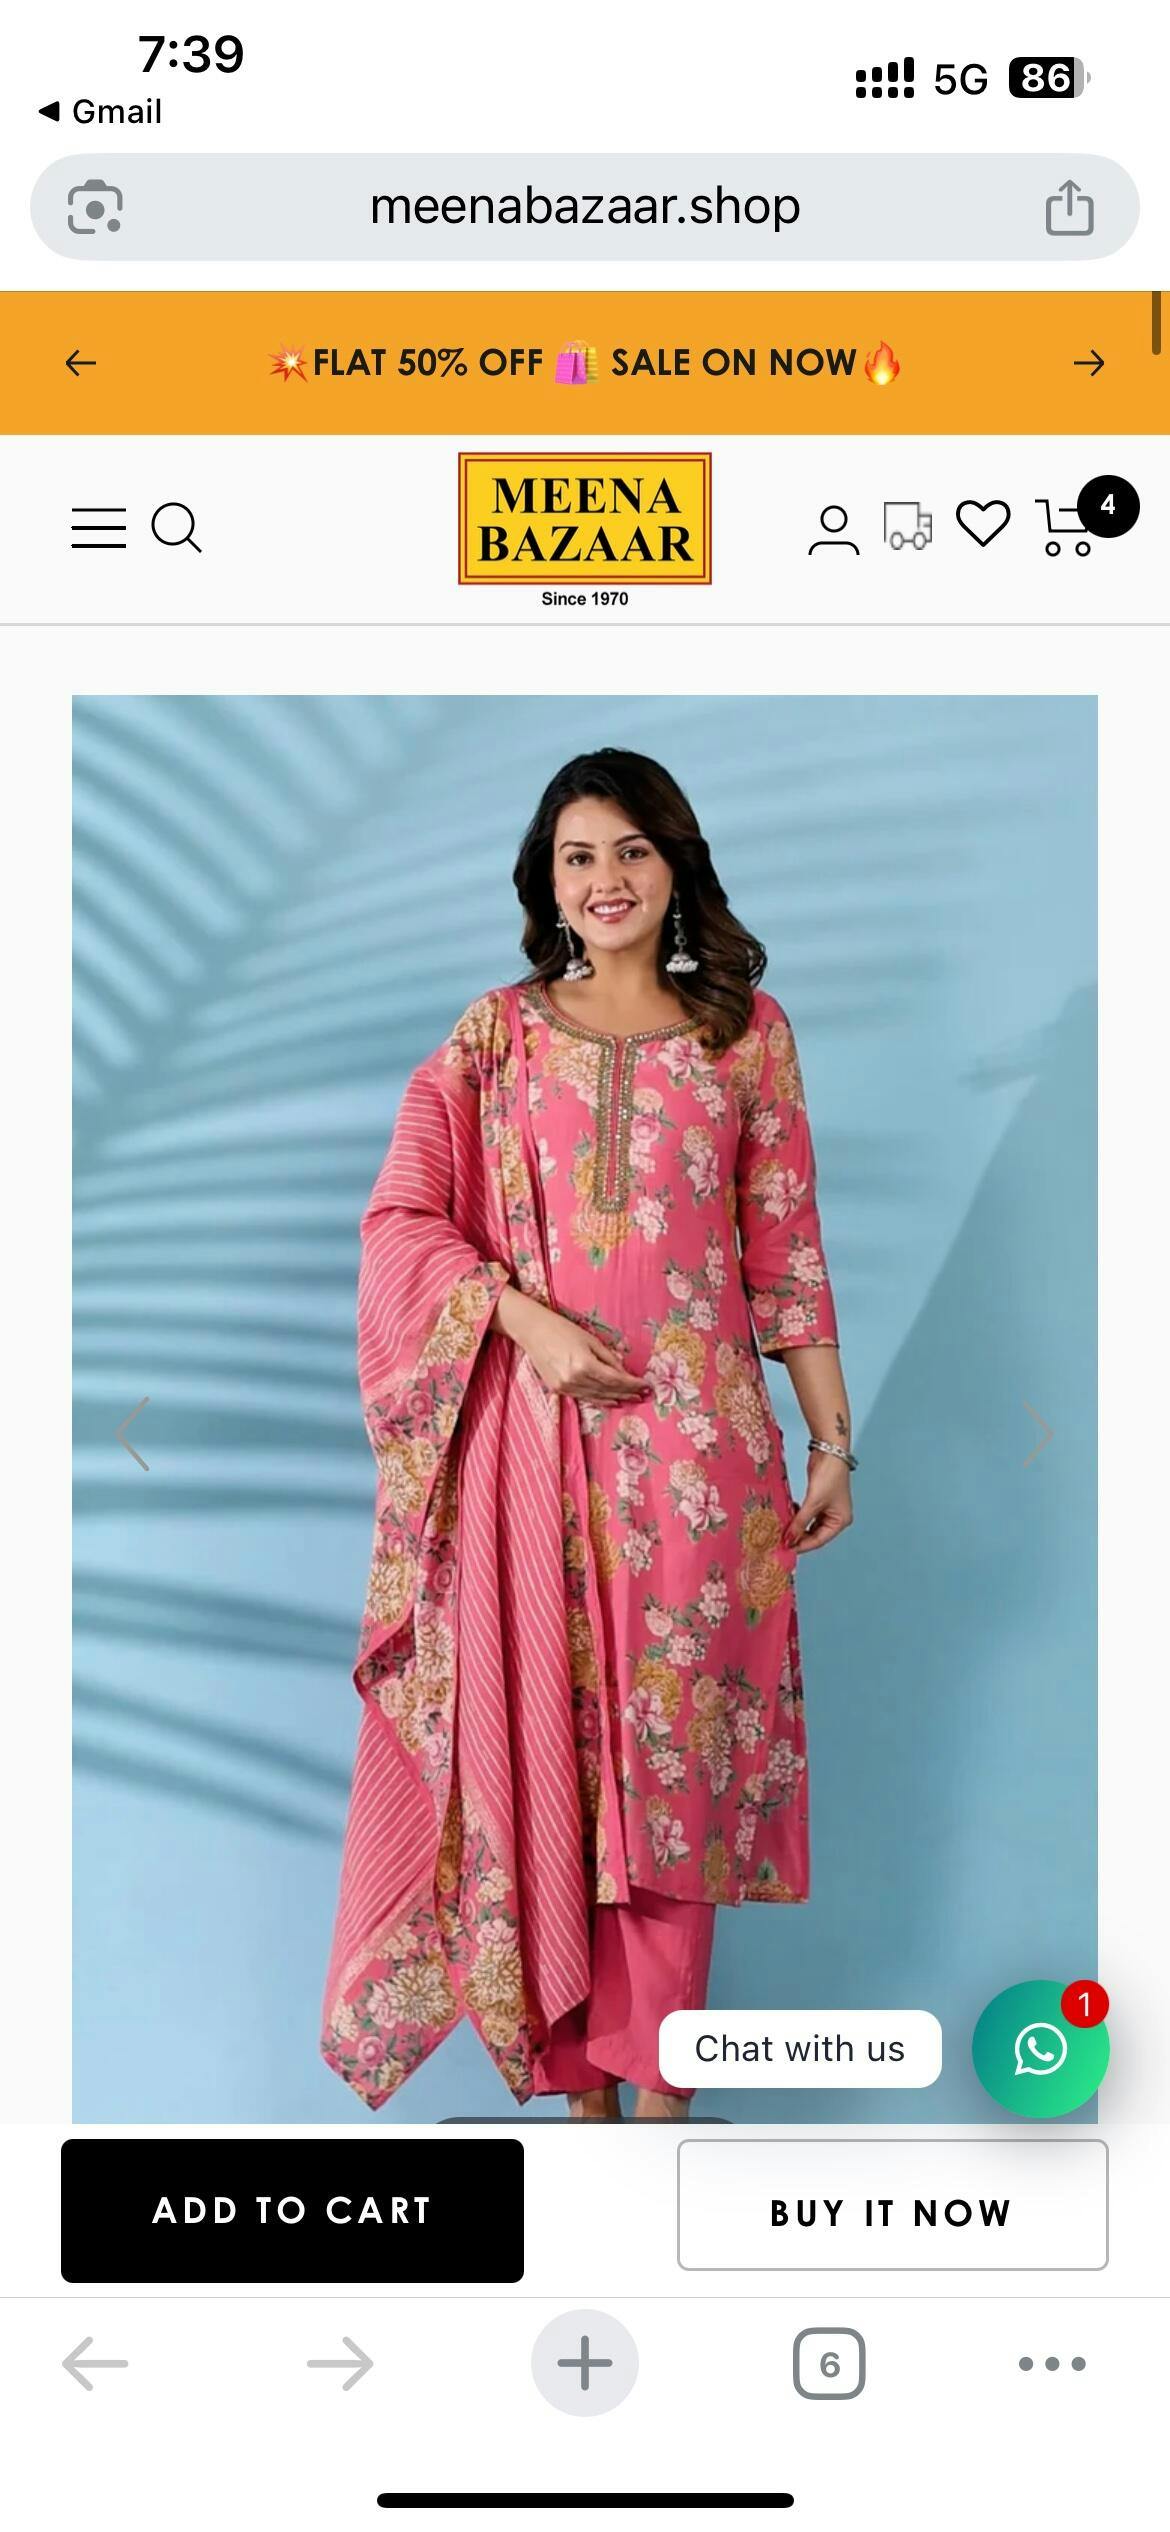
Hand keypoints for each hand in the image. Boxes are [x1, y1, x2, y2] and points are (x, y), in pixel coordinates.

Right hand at [522, 1305, 651, 1403]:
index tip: (646, 1385)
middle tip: (643, 1395)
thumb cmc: (563, 1329)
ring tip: (631, 1399)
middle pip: (607, 1390)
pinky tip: (611, 1401)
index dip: (632, 1384)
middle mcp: (574, 1379)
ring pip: (596, 1397)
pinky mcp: (558, 1390)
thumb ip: (608, 1358)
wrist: (533, 1331)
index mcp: (584, 1364)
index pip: (615, 1380)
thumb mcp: (591, 1340)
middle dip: (627, 1393)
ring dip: (615, 1398)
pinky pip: (584, 1397)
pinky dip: (599, 1400)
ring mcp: (565, 1387)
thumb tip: (624, 1373)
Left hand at [784, 1450, 852, 1553]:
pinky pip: (806, 1514)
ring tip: (782, 1526)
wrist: (829, 1452)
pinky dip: (797, 1515)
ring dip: (796, 1525)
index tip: (785, 1548)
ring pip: (809, 1524)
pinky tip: (788, 1513)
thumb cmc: (828, 1477)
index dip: (802, 1545)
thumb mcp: (813, 1502)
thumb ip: (800, 1521)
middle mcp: (835, 1517)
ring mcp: (827, 1509)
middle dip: (798, 1536)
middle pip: (814, 1534)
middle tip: (780, 1539)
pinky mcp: (818, 1500)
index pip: (819, 1540)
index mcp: (840, 1521)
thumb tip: (788, 1539)